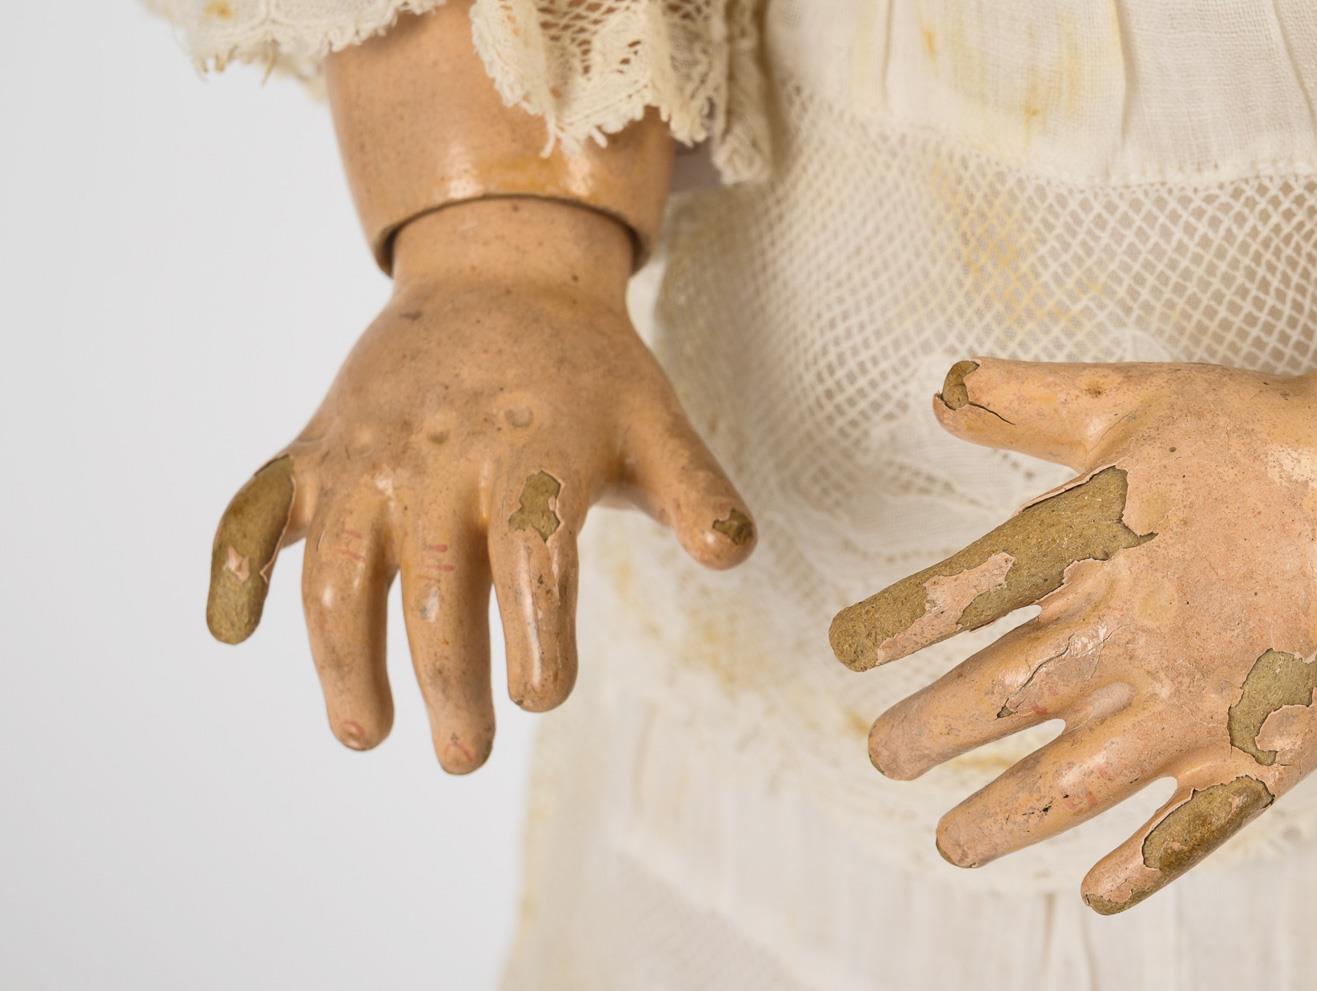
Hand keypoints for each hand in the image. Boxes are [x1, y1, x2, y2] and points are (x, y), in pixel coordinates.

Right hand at [205, 199, 753, 772]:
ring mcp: (367, 458)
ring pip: (338, 572)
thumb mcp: (656, 422)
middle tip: (465, 758)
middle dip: (447, 680)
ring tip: (365, 732)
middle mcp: (441, 462)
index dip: (537, 635)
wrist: (501, 271)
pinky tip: (233, 629)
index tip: (543, 695)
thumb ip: (695, 491)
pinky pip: (257, 509)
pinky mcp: (316, 453)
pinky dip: (234, 567)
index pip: (534, 564)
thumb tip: (732, 554)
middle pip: (434, 588)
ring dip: (342, 659)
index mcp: (533, 459)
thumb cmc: (590, 372)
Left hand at [831, 350, 1316, 911]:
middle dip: (927, 734)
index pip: (965, 594)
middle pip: (999, 699)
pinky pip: (1188, 830)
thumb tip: (939, 391)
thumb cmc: (1259, 432)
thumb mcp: (1133, 395)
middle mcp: (1123, 634)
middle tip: (882, 757)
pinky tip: (1096, 894)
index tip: (845, 651)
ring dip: (1000, 818)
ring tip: (951, 844)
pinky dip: (1141, 867)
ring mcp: (1188, 704)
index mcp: (1087, 546)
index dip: (897, 624)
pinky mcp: (1260, 752)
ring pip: (1070, 782)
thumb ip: (1029, 404)